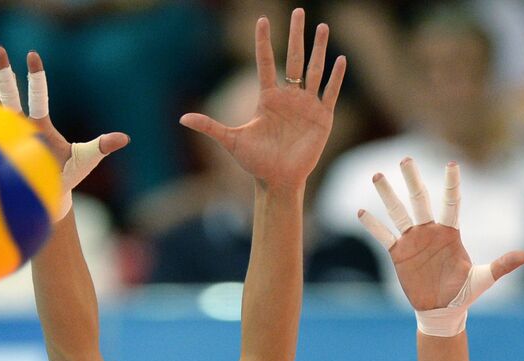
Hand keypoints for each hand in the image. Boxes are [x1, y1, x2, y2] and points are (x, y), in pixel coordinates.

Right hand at [0, 47, 127, 213]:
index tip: (32, 55)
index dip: (35, 78)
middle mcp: (19, 124)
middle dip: (4, 73)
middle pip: (10, 94)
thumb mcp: (85, 160)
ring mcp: (3, 135)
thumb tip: (125, 138)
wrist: (48, 195)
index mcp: (39, 124)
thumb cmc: (66, 176)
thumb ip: (101, 146)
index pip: (38, 96)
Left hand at [180, 9, 344, 189]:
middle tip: (300, 11)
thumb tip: (182, 119)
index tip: (263, 18)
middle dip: (297, 34)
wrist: (279, 180)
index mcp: (268, 98)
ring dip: (319, 49)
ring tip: (323, 27)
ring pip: (314, 70)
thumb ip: (210, 126)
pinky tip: (341, 60)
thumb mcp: (231, 140)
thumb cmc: (255, 162)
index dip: (264, 41)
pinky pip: (330, 93)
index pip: (266, 62)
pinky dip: (336, 77)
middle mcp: (289, 97)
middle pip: (294, 58)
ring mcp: (307, 106)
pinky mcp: (322, 118)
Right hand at [359, 159, 523, 324]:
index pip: (452, 203)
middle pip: (419, 199)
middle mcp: (430, 231)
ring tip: (377, 175)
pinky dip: (373, 225)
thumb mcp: (484, 279)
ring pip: (398, 212)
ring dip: (387, 194)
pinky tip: (360, 212)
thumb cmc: (464, 293)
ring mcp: (413, 241)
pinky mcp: (399, 254)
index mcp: (451, 233)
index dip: (452, 184)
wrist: (443, 311)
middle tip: (406, 158)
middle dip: (413, 179)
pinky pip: (384, 236)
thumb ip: (502, 265)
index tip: (452, 163)